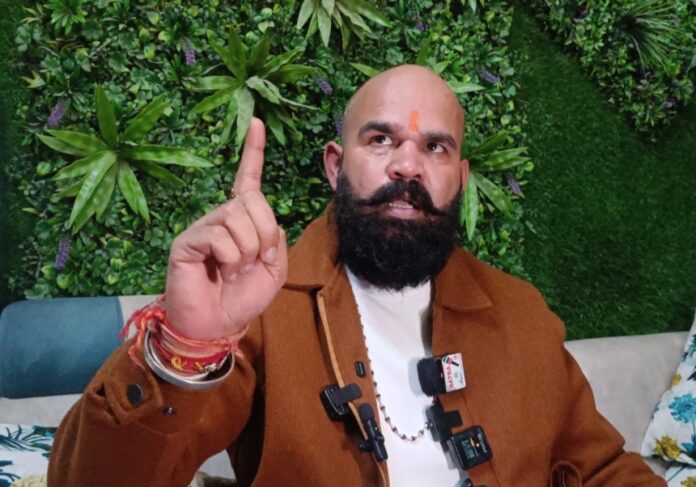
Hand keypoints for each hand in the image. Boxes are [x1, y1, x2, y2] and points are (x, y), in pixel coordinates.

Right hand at [164, 117, 287, 339]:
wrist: (217, 326)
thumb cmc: (243, 298)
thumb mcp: (273, 269)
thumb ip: (275, 239)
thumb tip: (265, 218)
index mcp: (243, 221)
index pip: (249, 180)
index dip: (253, 152)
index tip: (256, 121)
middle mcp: (222, 217)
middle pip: (254, 201)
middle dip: (264, 234)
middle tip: (255, 261)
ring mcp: (204, 226)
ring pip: (238, 218)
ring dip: (247, 250)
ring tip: (234, 270)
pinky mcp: (188, 240)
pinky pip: (220, 236)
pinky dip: (229, 257)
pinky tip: (220, 271)